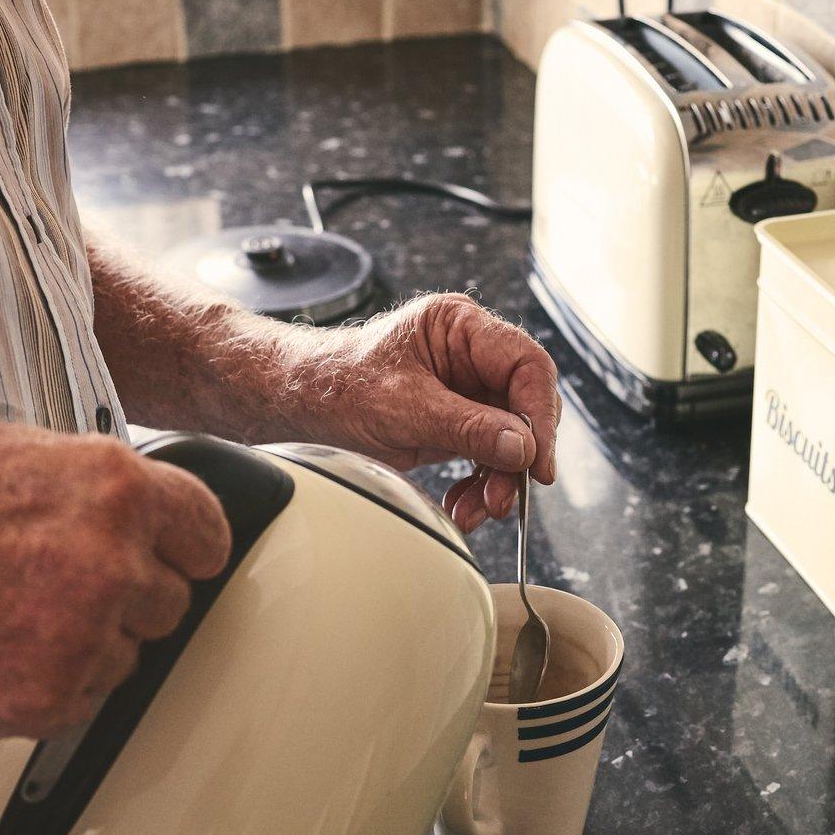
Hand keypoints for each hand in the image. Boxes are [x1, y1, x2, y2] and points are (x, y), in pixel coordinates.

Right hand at [0, 423, 230, 739]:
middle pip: (172, 603)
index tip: (177, 560)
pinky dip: (52, 685)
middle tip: (61, 585)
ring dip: (90, 645)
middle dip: (130, 598)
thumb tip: (153, 519)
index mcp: (119, 490)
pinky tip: (2, 647)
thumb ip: (106, 492)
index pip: (208, 535)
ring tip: (18, 612)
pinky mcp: (47, 698)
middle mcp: (114, 563)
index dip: (187, 549)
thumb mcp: (32, 452)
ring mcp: (83, 636)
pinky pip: (86, 701)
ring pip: (129, 657)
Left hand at [287, 293, 560, 531]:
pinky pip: (486, 456)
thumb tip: (521, 447)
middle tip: (504, 496)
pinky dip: (480, 485)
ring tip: (478, 508)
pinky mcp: (454, 423)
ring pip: (509, 438)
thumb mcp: (401, 408)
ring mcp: (464, 390)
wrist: (294, 406)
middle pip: (524, 405)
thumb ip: (466, 426)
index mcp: (459, 326)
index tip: (536, 460)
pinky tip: (463, 504)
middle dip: (515, 457)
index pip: (526, 364)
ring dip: (498, 480)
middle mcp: (469, 354)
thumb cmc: (334, 385)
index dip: (540, 414)